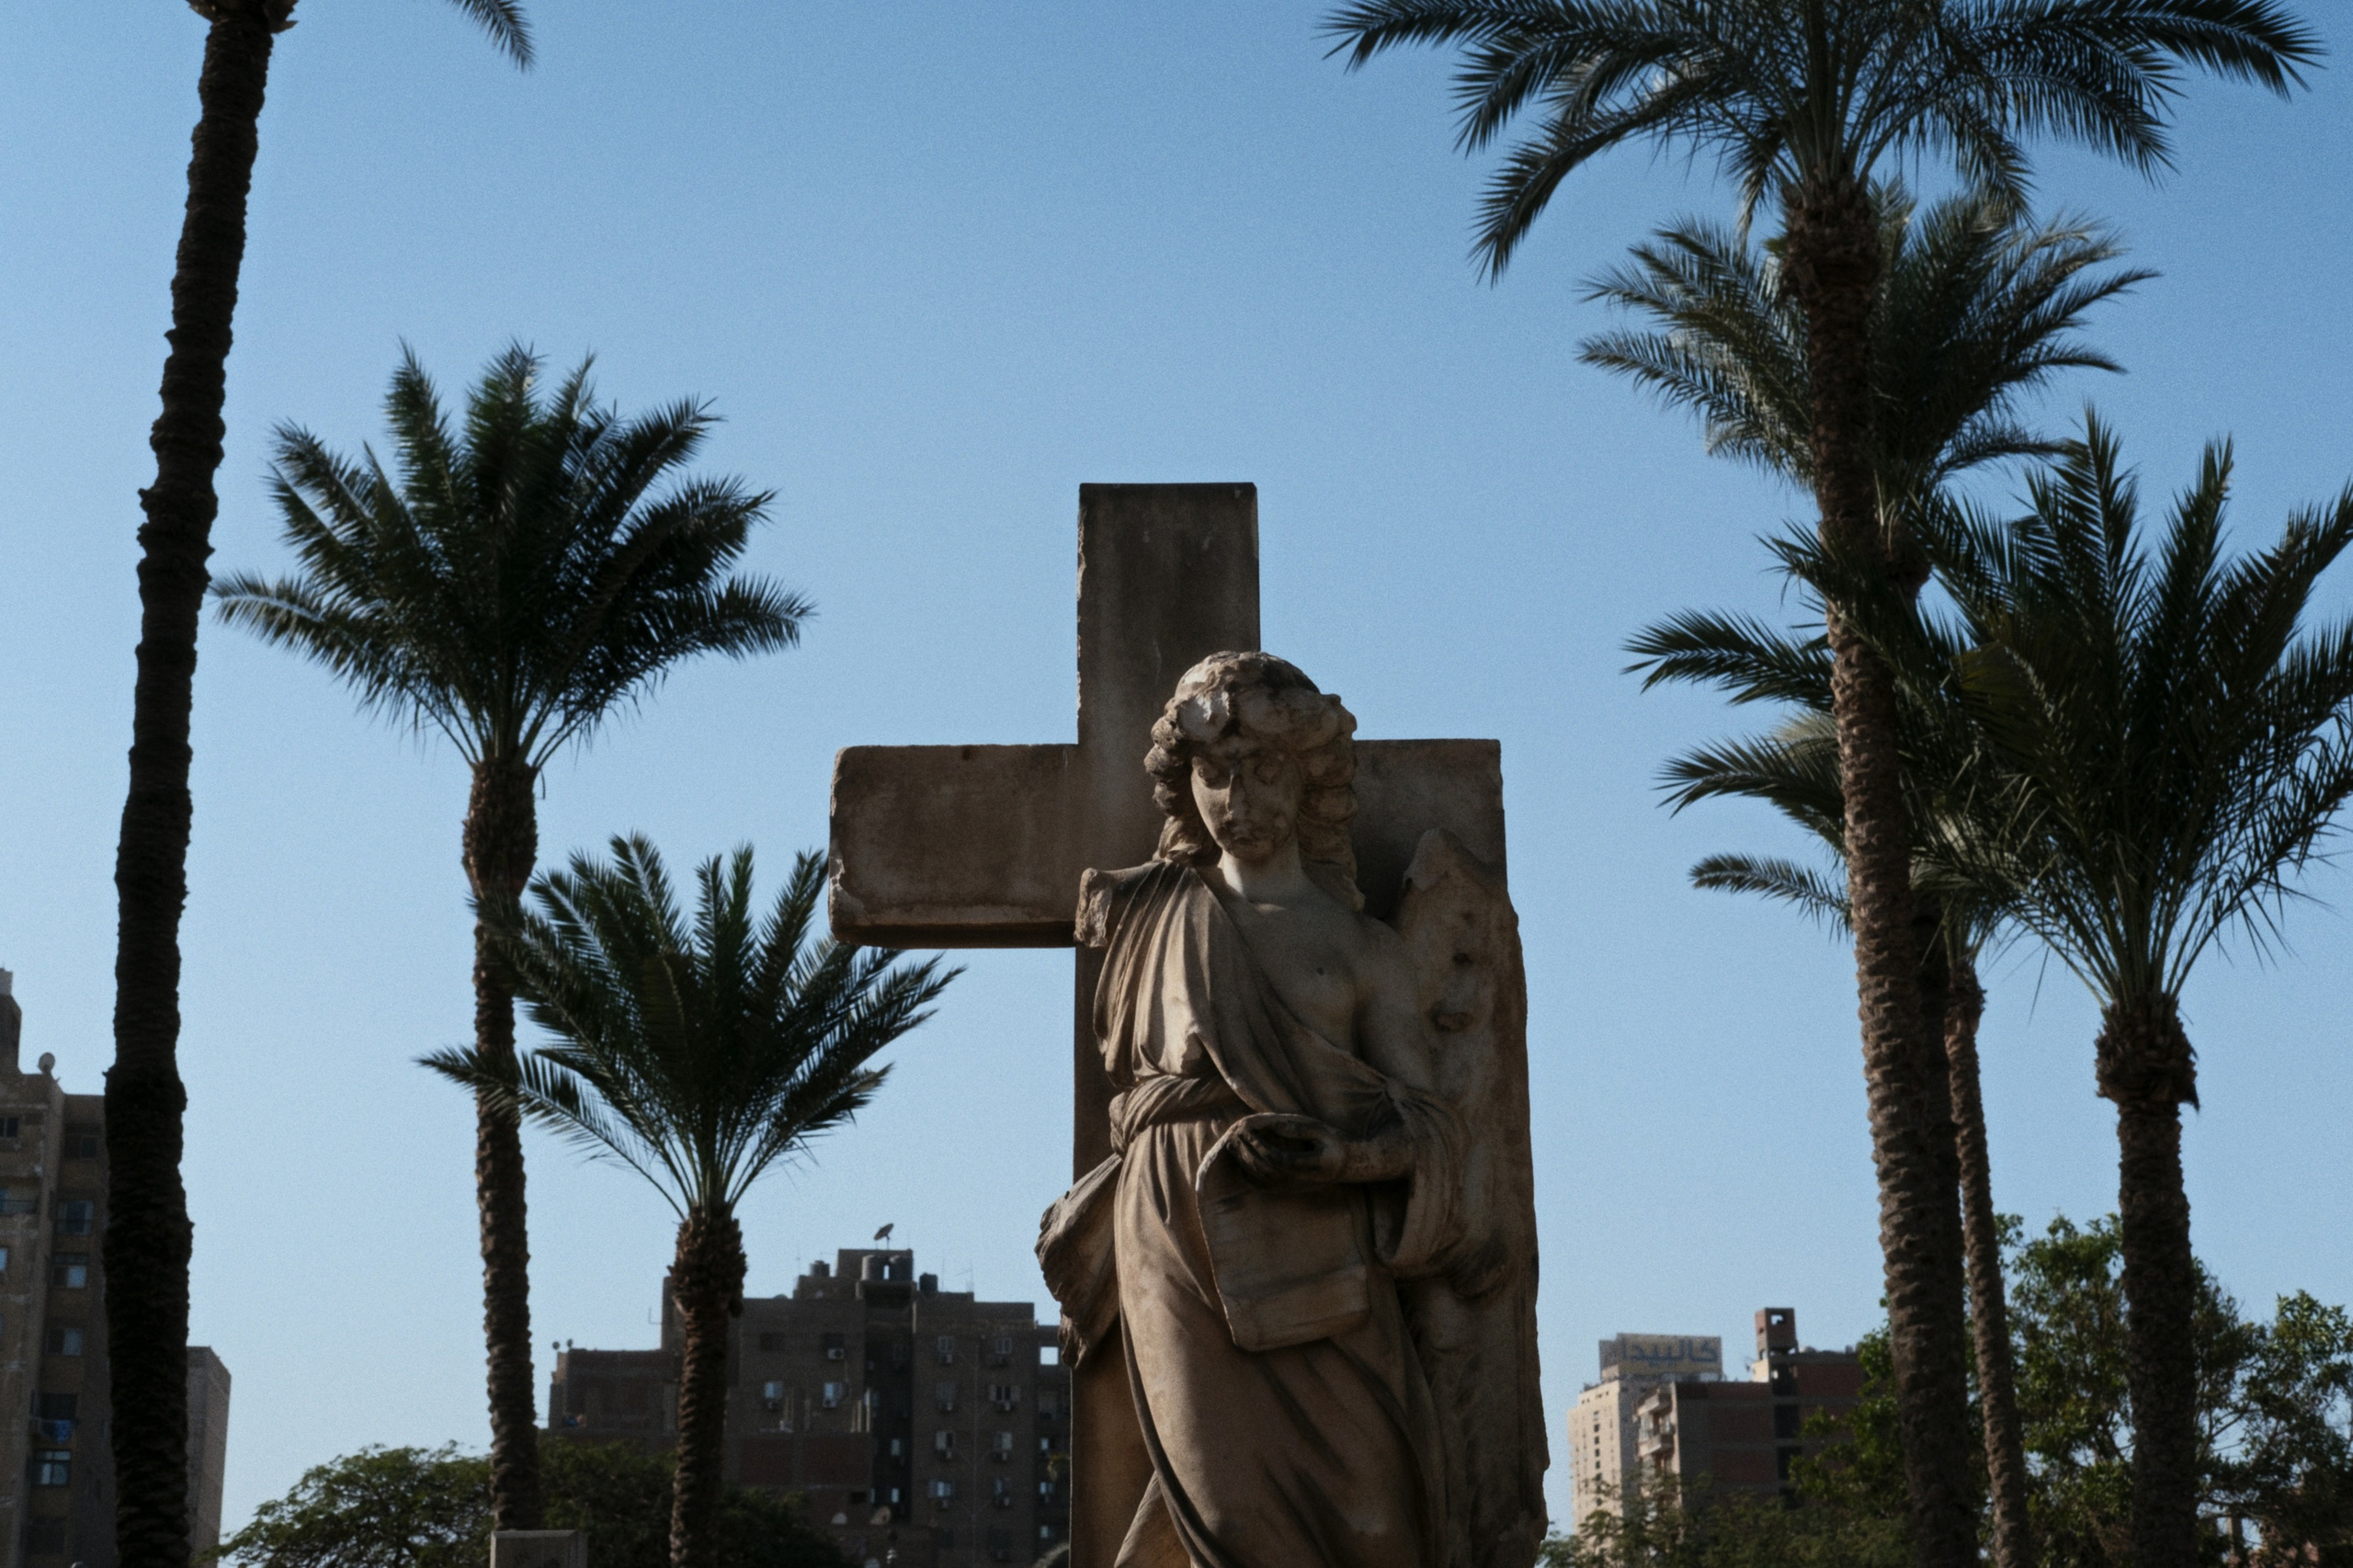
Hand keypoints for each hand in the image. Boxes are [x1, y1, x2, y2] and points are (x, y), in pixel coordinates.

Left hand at [1227, 1113, 1347, 1188]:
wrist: (1347, 1165)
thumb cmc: (1335, 1143)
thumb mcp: (1321, 1130)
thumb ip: (1299, 1130)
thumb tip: (1274, 1126)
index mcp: (1314, 1164)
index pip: (1280, 1159)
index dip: (1262, 1146)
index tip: (1249, 1131)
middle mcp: (1303, 1179)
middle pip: (1268, 1171)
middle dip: (1249, 1153)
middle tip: (1235, 1136)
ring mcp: (1296, 1187)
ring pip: (1265, 1181)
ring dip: (1246, 1164)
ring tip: (1234, 1147)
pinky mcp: (1290, 1190)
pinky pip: (1267, 1189)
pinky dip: (1251, 1178)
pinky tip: (1241, 1165)